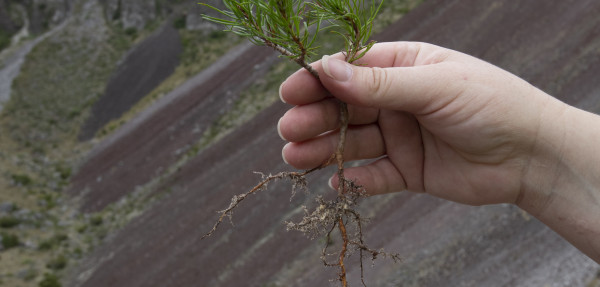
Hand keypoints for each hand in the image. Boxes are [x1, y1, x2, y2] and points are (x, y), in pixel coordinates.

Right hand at [277, 42, 563, 205]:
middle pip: (344, 108)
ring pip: (353, 142)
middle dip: (315, 118)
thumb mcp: (433, 86)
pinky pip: (374, 175)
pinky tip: (338, 182)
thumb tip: (326, 70)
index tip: (290, 92)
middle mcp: (398, 101)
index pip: (350, 71)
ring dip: (324, 150)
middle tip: (288, 130)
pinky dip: (356, 180)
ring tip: (295, 158)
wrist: (532, 156)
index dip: (319, 80)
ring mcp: (401, 136)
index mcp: (404, 68)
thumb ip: (378, 84)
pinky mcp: (408, 170)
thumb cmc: (490, 105)